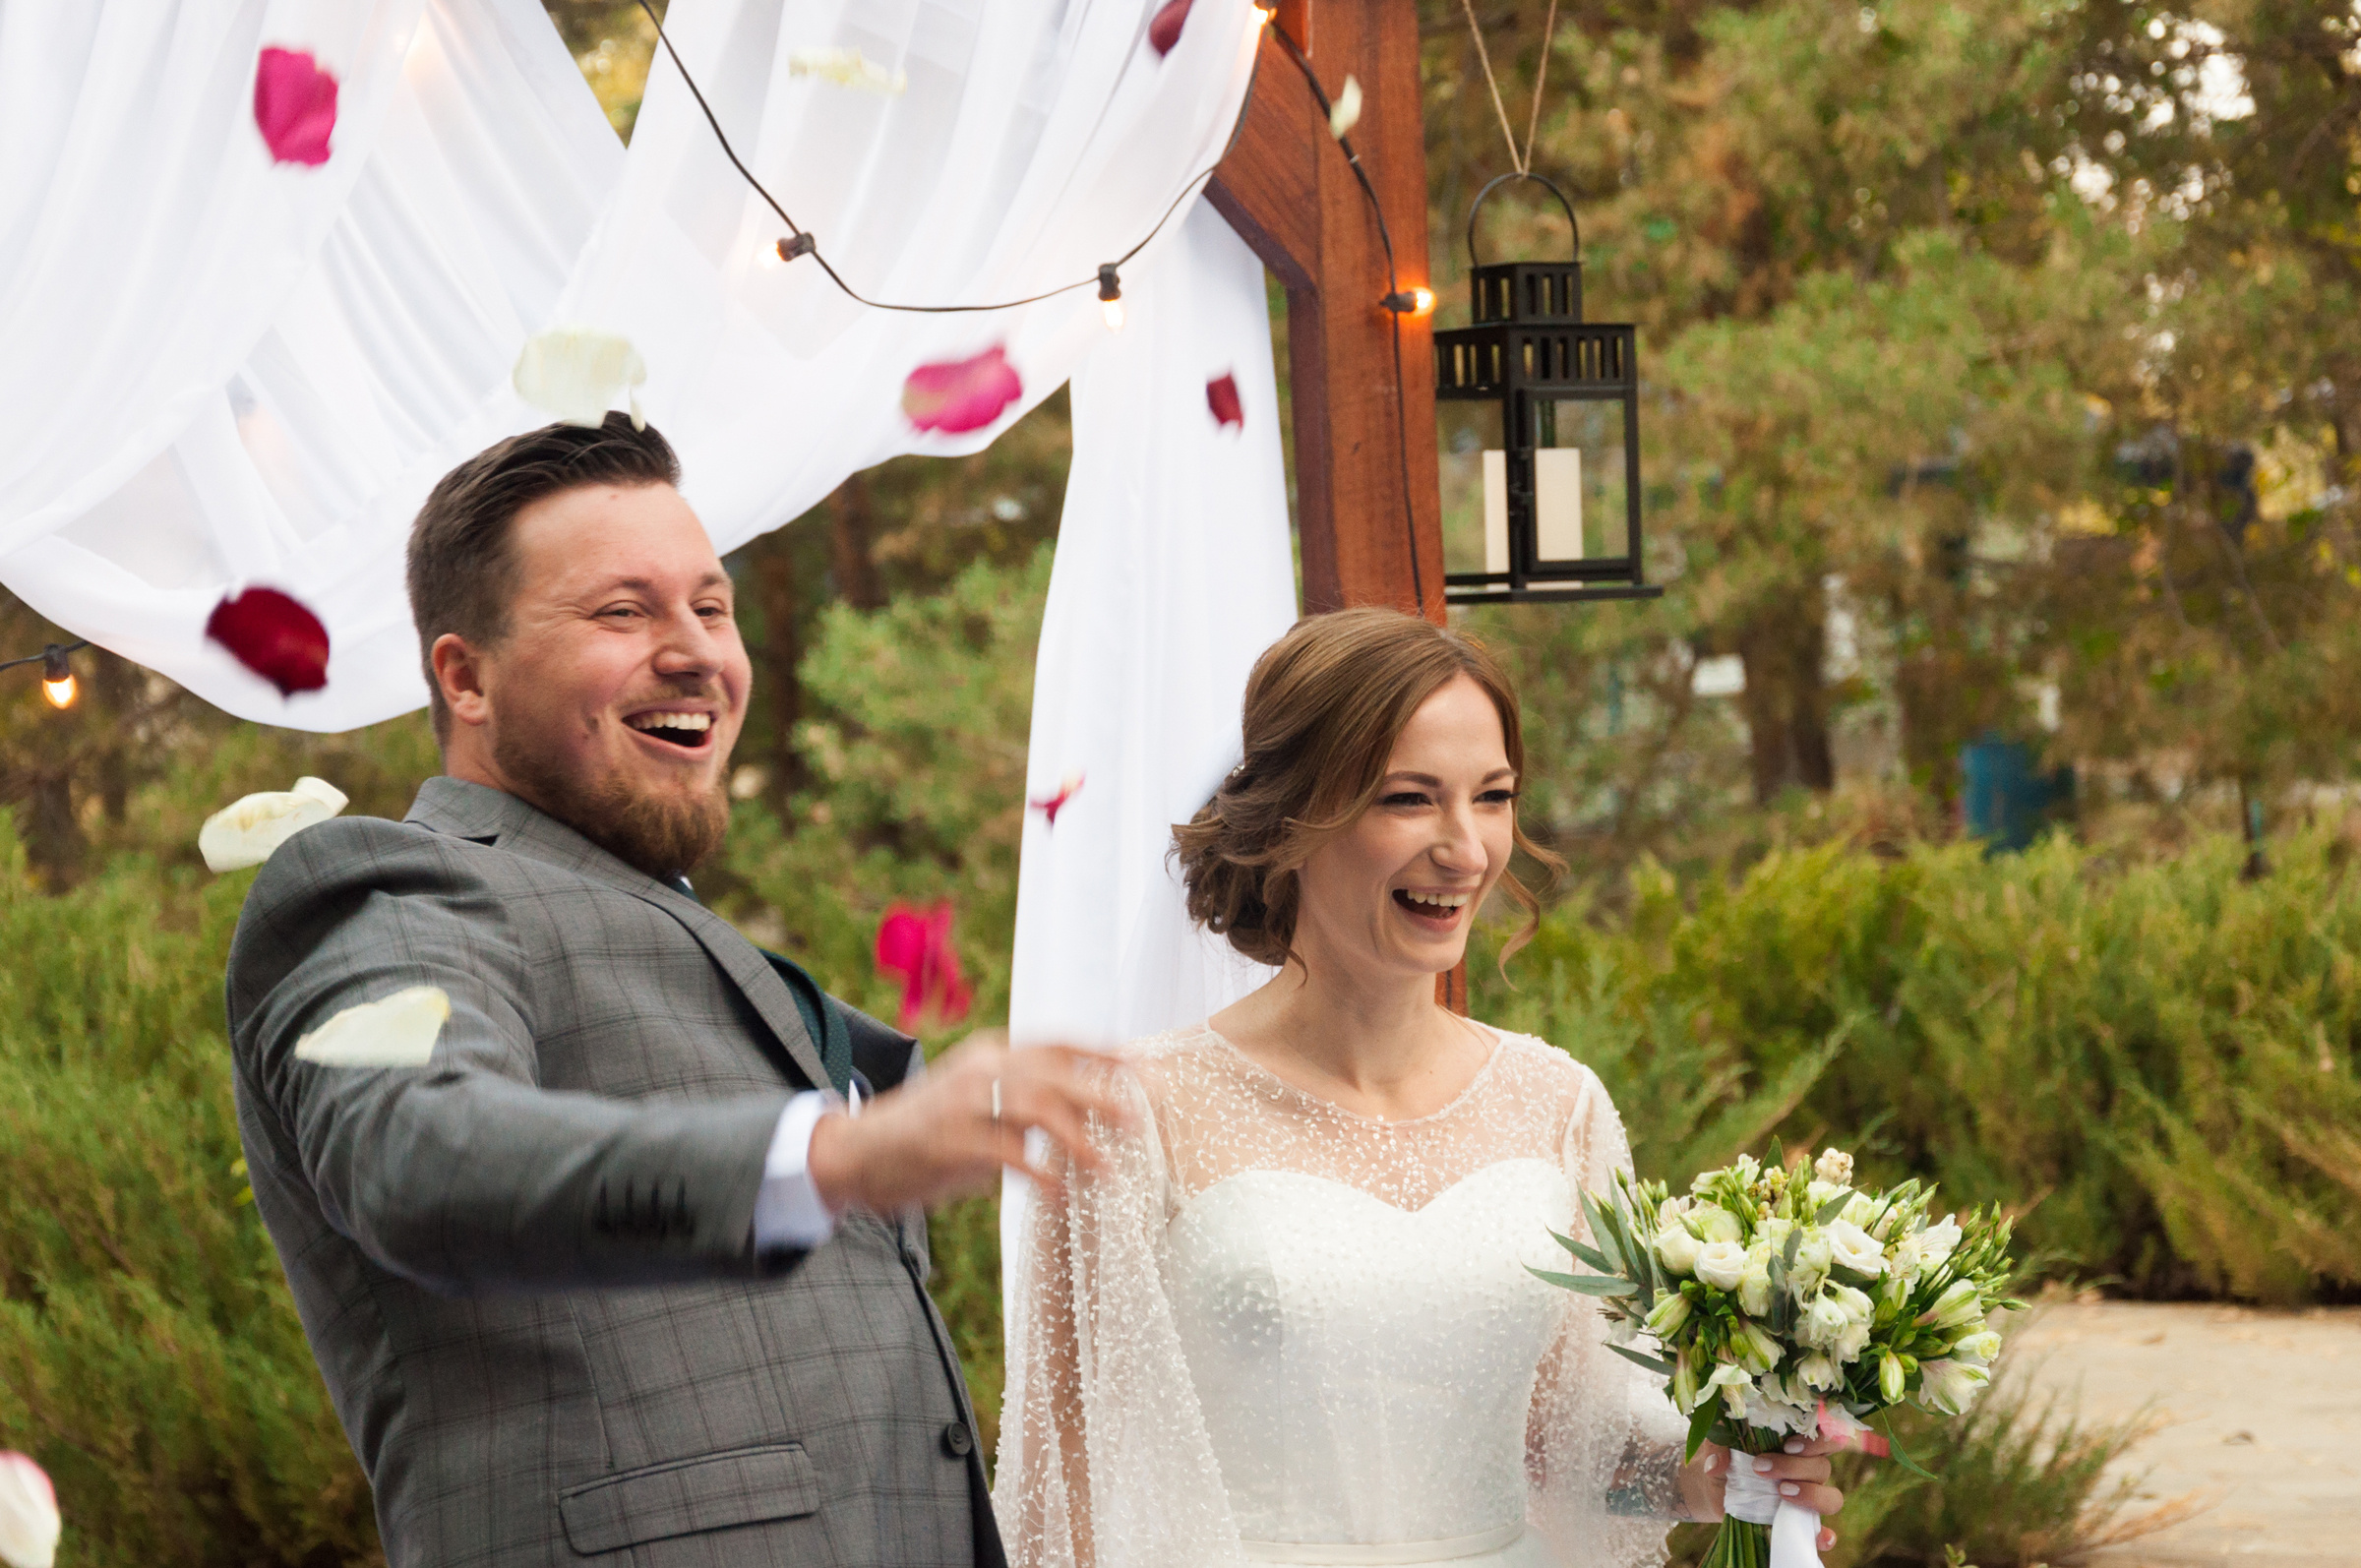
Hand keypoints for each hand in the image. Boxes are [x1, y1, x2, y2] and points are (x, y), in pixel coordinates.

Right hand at [805, 1030, 1133, 1214]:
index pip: (1059, 1044)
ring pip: (1036, 1107)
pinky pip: (1006, 1153)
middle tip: (1140, 1119)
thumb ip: (1028, 1103)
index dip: (1104, 1054)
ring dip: (1078, 1139)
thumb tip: (1090, 1114)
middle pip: (1055, 1072)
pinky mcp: (947, 1139)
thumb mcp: (981, 1103)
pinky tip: (1058, 1195)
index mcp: (993, 1053)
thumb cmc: (932, 1132)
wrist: (859, 1150)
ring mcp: (963, 1102)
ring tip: (1107, 1169)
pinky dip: (1038, 1173)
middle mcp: (981, 1068)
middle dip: (1103, 1093)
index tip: (1145, 1068)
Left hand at [1685, 1437, 1845, 1552]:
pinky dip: (1824, 1535)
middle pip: (1822, 1466)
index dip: (1816, 1440)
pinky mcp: (1798, 1522)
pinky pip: (1822, 1531)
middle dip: (1795, 1467)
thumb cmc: (1724, 1456)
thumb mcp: (1716, 1445)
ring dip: (1811, 1495)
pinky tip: (1819, 1537)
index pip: (1825, 1435)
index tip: (1788, 1445)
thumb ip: (1717, 1447)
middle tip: (1762, 1468)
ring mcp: (1807, 1497)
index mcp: (1795, 1443)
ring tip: (1781, 1492)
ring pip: (1831, 1497)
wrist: (1714, 1487)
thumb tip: (1716, 1465)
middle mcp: (1808, 1469)